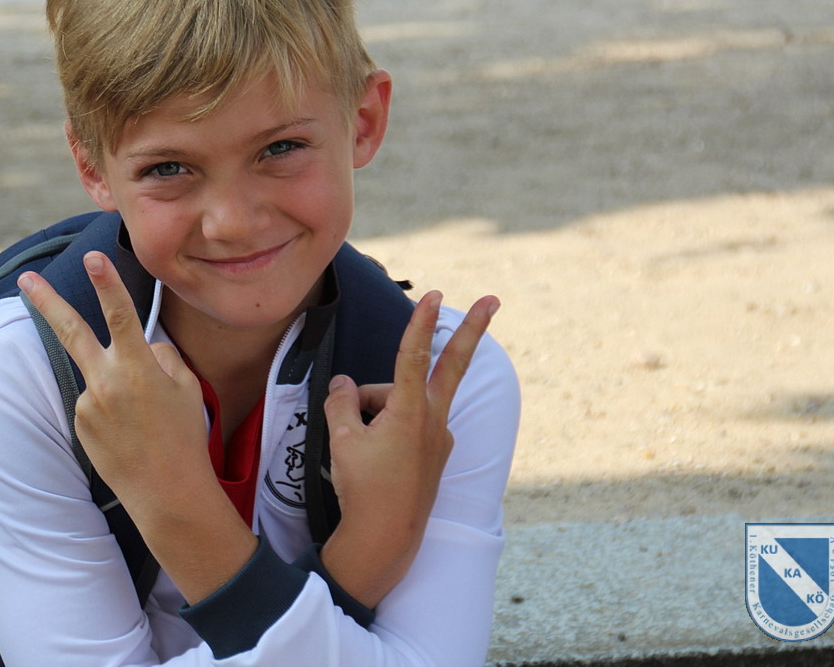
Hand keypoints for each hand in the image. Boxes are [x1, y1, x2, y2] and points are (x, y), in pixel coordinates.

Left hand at [17, 252, 211, 503]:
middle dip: (46, 302)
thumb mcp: (187, 387)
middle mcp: (106, 381)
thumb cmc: (185, 436)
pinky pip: (96, 402)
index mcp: (138, 368)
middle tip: (25, 279)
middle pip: (70, 331)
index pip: (120, 315)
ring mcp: (88, 403)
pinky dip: (112, 410)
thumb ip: (161, 357)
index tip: (93, 257)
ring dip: (116, 388)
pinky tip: (129, 434)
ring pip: (100, 376)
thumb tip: (142, 347)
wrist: (166, 492)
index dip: (106, 284)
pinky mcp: (79, 423)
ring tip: (143, 422)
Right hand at [321, 292, 499, 607]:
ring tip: (356, 443)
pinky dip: (388, 425)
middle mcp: (432, 420)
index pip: (412, 357)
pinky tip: (373, 452)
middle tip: (492, 299)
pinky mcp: (436, 452)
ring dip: (380, 406)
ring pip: (406, 400)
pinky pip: (409, 422)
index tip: (433, 294)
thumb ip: (341, 402)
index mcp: (409, 413)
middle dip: (471, 329)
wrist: (385, 539)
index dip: (419, 323)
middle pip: (451, 363)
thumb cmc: (362, 489)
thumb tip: (344, 383)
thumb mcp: (340, 440)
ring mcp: (438, 436)